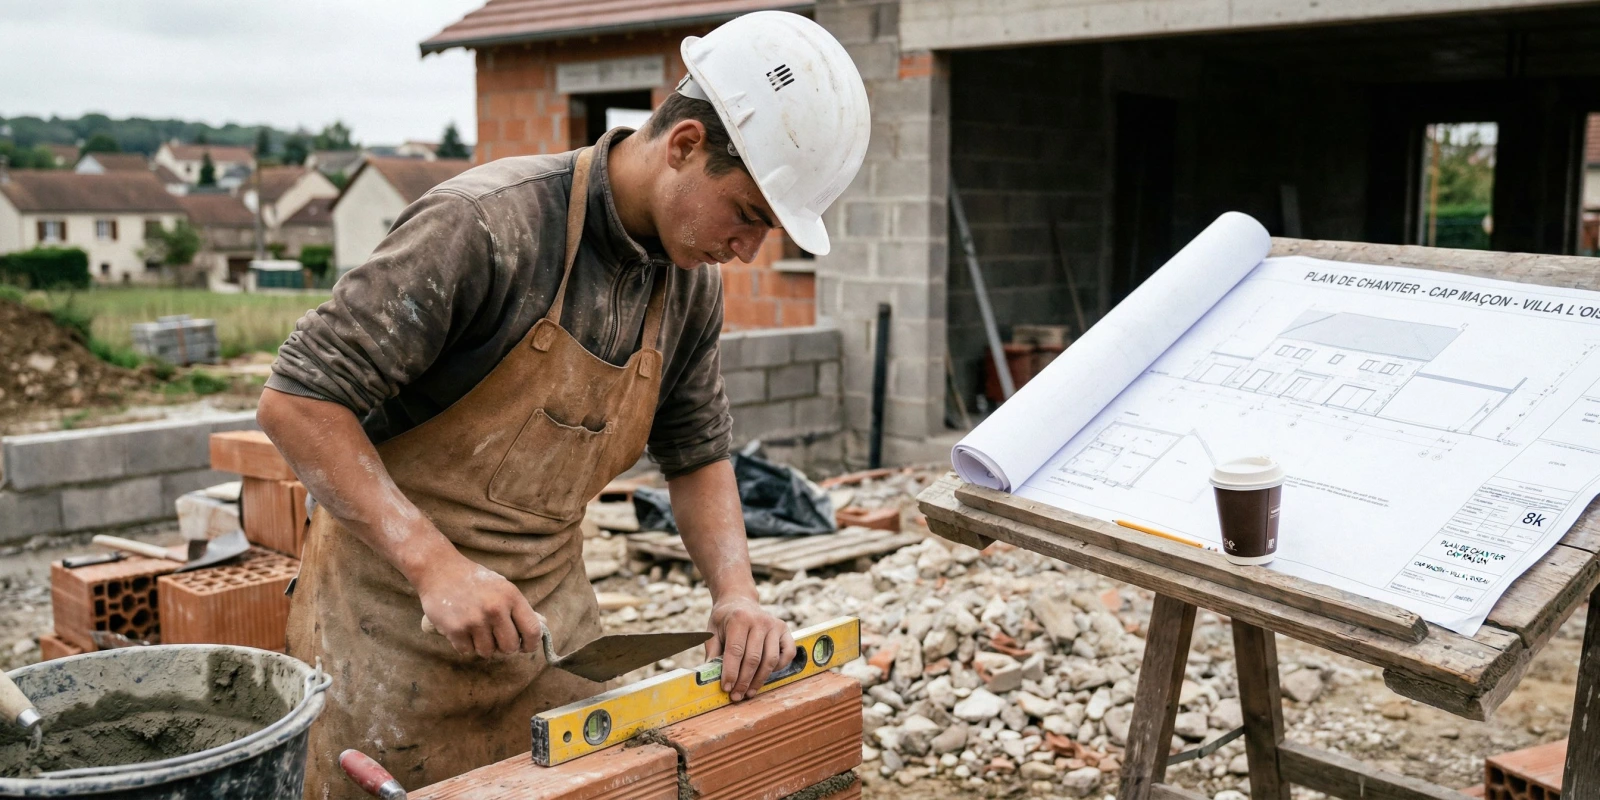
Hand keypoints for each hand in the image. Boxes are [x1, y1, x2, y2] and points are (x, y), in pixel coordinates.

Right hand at [415, 553, 544, 658]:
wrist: (439, 569)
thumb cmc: (474, 580)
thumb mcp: (502, 587)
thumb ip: (519, 608)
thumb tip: (542, 627)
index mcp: (511, 597)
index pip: (532, 630)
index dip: (531, 644)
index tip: (526, 647)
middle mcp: (495, 609)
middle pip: (510, 647)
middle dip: (504, 648)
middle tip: (496, 639)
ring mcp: (475, 620)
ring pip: (488, 652)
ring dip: (483, 646)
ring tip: (476, 630)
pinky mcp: (456, 629)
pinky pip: (467, 651)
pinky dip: (465, 645)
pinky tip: (462, 629)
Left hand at [705, 596, 794, 701]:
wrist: (739, 600)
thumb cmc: (724, 620)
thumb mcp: (712, 632)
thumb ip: (712, 653)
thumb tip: (710, 677)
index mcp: (739, 618)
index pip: (735, 651)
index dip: (731, 672)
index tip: (727, 688)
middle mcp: (759, 620)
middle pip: (753, 658)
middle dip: (744, 681)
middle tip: (736, 696)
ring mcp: (774, 625)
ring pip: (770, 660)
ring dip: (759, 680)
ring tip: (749, 692)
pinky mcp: (785, 630)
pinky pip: (787, 654)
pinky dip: (779, 667)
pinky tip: (765, 675)